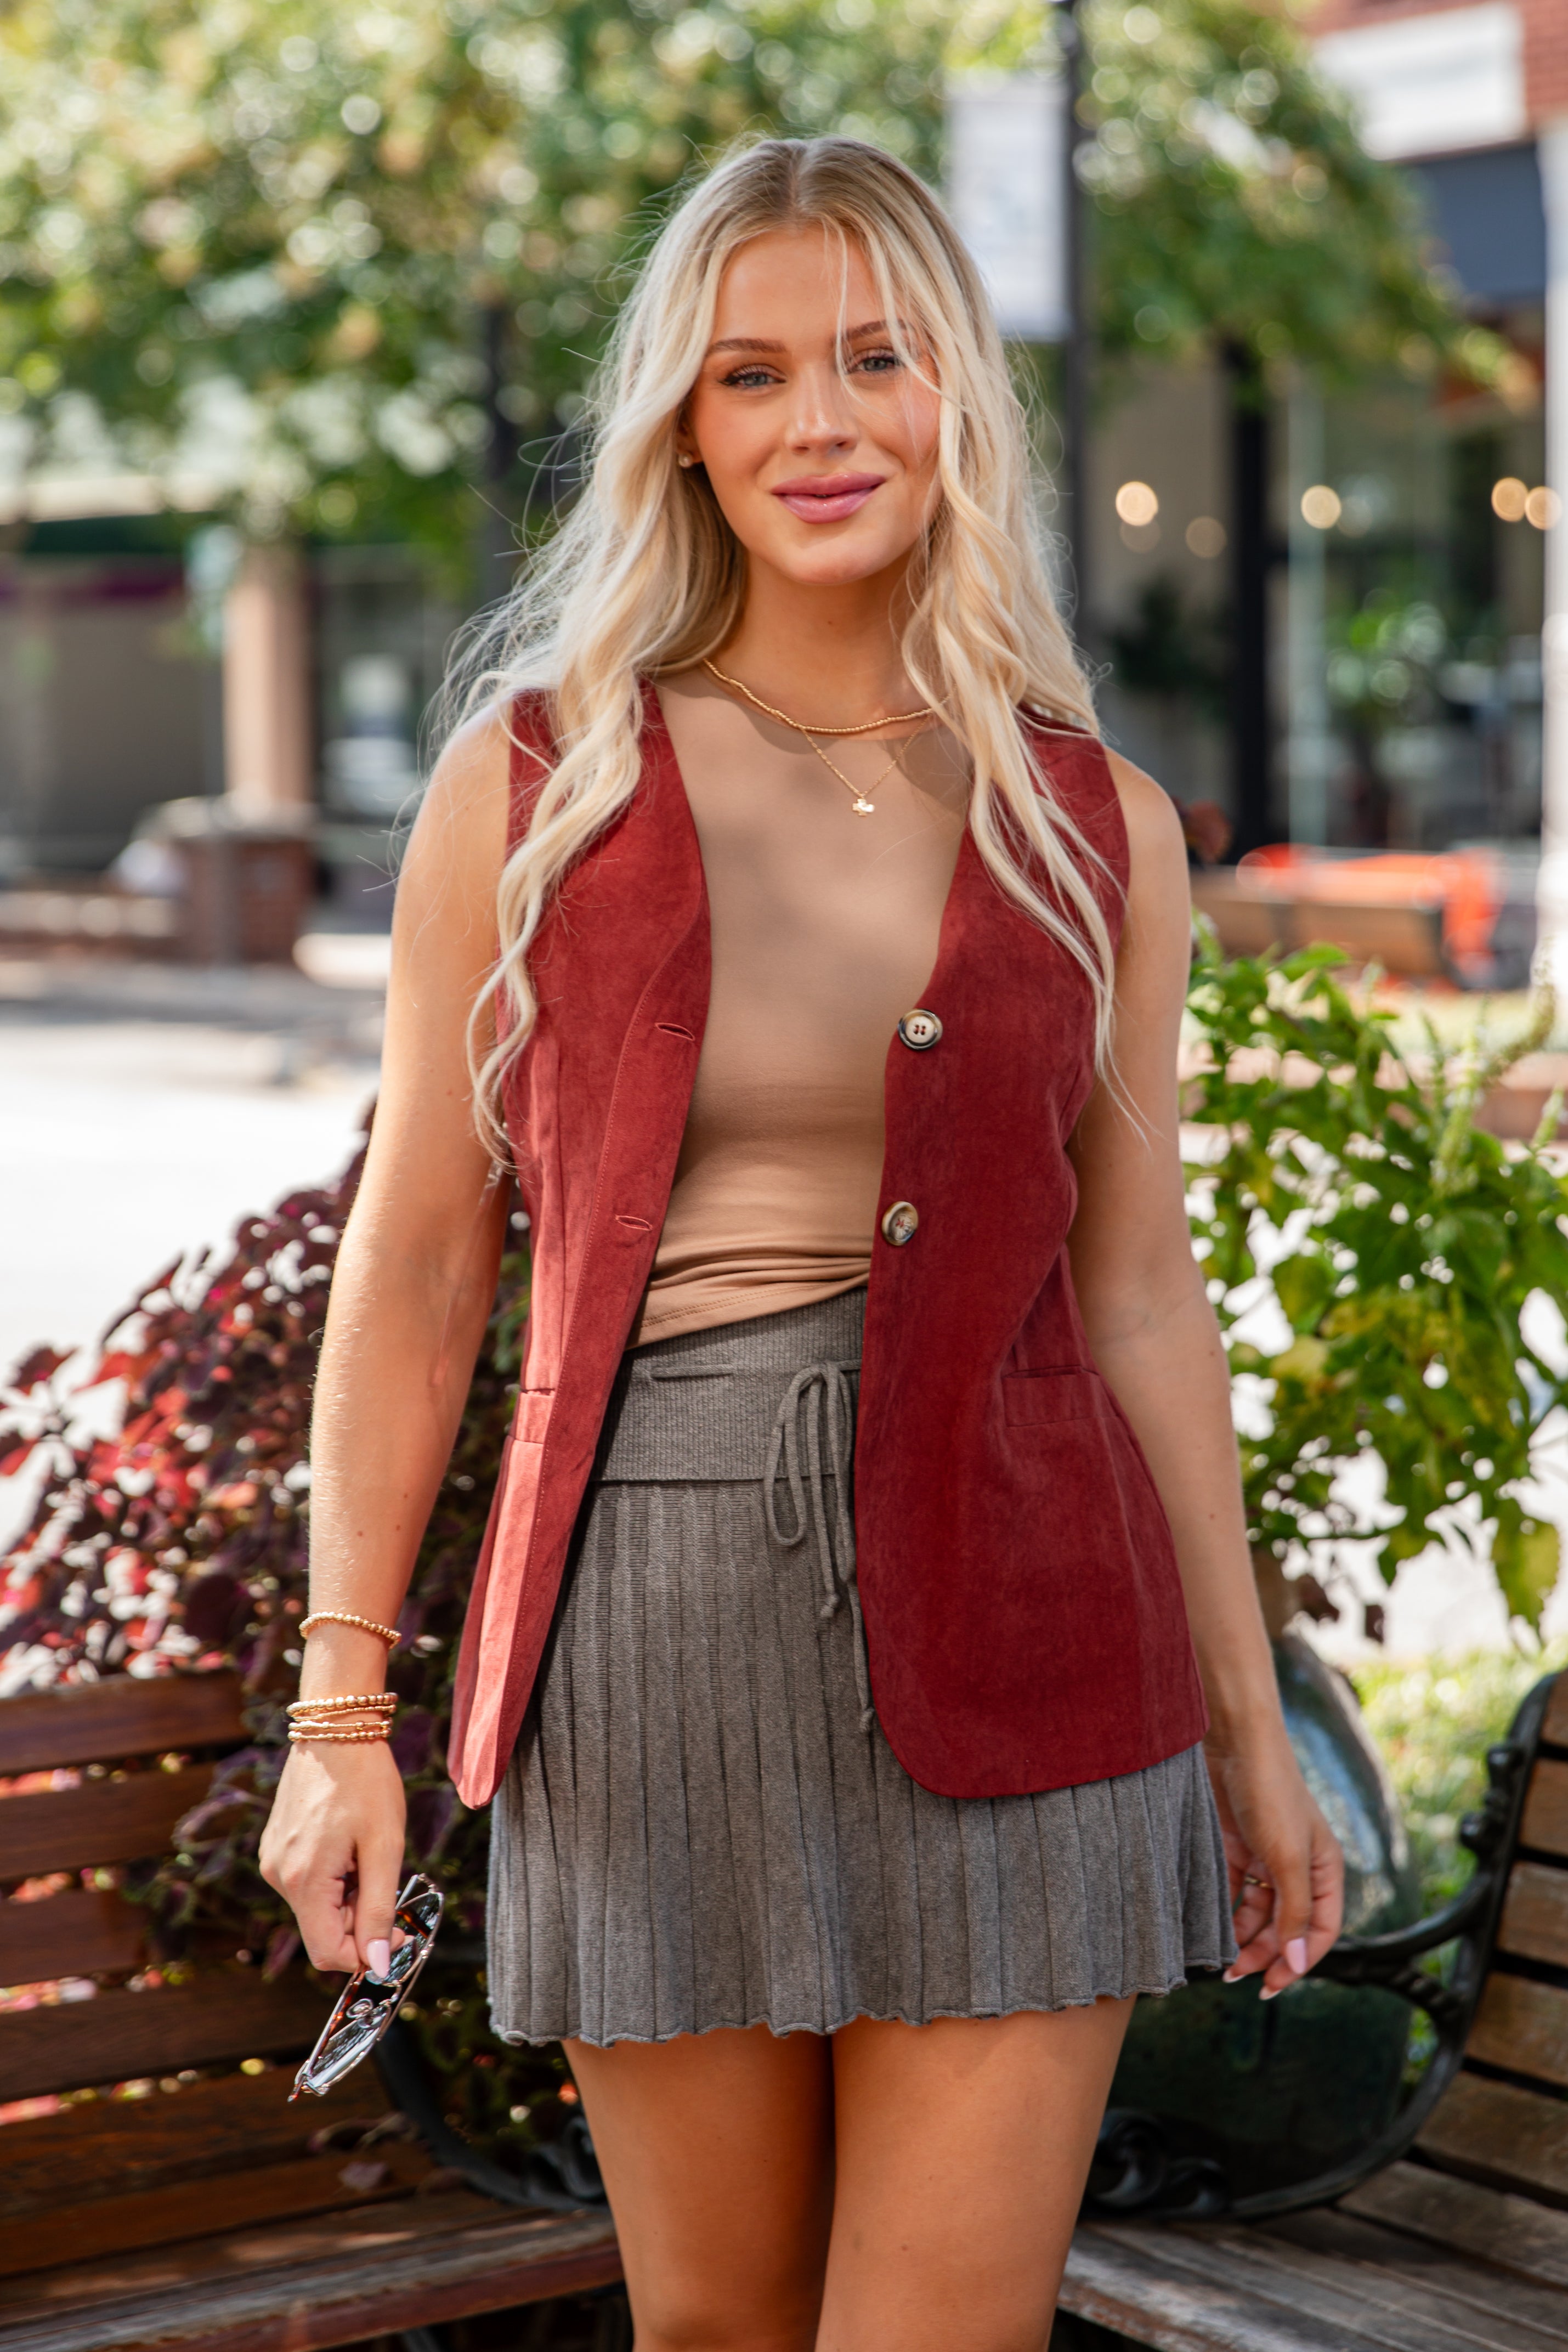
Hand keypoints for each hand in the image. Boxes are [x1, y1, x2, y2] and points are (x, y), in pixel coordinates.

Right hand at [259, 1739, 406, 1977]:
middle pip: (323, 1930)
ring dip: (349, 1896)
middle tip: (388, 1879)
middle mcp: (278, 1876)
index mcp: (303, 1881)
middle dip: (360, 1920)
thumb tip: (378, 1965)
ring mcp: (273, 1860)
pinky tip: (349, 1843)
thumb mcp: (384, 1846)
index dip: (365, 1955)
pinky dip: (335, 1878)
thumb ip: (378, 1909)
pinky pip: (308, 1882)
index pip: (327, 1954)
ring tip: (367, 1852)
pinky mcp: (276, 1847)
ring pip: (318, 1907)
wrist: (336, 1729)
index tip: (397, 1932)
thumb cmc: (366, 1781)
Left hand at [1204, 1724, 1342, 1999]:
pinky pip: (1234, 1892)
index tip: (1271, 1986)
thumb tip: (1299, 1962)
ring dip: (1243, 1939)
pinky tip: (1211, 1929)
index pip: (1320, 1931)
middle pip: (1286, 1927)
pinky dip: (1225, 1912)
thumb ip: (1294, 1912)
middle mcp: (1298, 1868)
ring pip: (1258, 1914)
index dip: (1298, 1962)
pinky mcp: (1236, 1848)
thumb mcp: (1288, 1858)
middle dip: (1265, 1954)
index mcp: (1324, 1871)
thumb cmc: (1271, 1792)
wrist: (1233, 1742)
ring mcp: (1266, 1858)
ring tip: (1222, 1960)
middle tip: (1236, 1976)